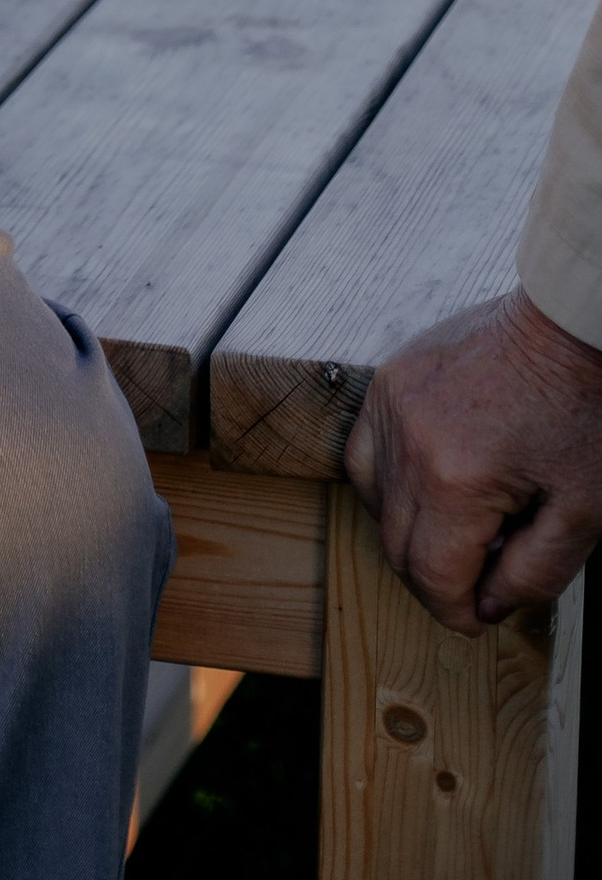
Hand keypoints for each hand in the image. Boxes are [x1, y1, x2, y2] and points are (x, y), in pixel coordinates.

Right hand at [344, 287, 601, 630]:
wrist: (565, 325)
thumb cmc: (581, 408)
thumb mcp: (582, 512)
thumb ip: (534, 572)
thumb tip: (487, 602)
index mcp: (456, 480)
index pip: (430, 575)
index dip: (455, 612)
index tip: (478, 617)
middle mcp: (408, 442)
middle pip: (396, 543)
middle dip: (433, 578)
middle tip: (475, 578)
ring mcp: (391, 404)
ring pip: (371, 498)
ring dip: (406, 531)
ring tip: (453, 531)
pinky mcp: (389, 378)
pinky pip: (363, 447)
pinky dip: (384, 480)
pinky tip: (421, 485)